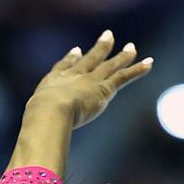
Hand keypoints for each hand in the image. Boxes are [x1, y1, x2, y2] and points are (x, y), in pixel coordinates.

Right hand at [28, 29, 153, 129]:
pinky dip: (137, 69)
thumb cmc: (38, 120)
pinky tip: (149, 63)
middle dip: (99, 49)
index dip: (71, 59)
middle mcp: (74, 77)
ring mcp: (90, 81)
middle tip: (108, 37)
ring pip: (110, 65)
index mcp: (54, 82)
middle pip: (90, 60)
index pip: (64, 67)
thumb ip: (36, 132)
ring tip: (132, 48)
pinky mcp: (104, 88)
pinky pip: (124, 76)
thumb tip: (34, 146)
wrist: (50, 110)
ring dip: (122, 56)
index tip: (76, 51)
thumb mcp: (34, 123)